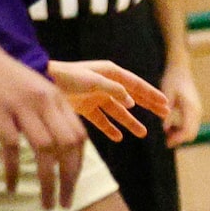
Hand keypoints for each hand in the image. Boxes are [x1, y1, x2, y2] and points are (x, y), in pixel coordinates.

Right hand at [0, 36, 87, 208]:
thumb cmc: (0, 75)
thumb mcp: (32, 89)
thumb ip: (46, 112)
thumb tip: (57, 147)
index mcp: (56, 97)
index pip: (78, 137)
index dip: (77, 165)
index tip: (71, 185)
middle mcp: (44, 102)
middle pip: (68, 146)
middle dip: (70, 179)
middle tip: (64, 203)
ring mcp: (22, 107)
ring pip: (46, 152)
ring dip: (49, 183)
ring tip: (46, 204)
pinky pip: (13, 149)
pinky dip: (15, 173)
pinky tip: (12, 188)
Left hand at [48, 58, 169, 141]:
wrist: (43, 83)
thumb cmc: (69, 77)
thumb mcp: (94, 80)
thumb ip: (114, 90)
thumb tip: (132, 101)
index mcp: (111, 73)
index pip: (136, 84)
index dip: (151, 94)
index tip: (166, 103)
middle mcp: (106, 84)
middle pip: (132, 96)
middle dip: (148, 106)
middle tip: (164, 115)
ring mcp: (96, 97)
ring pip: (119, 111)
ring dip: (130, 122)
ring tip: (143, 133)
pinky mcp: (85, 108)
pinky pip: (102, 120)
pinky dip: (110, 128)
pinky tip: (119, 137)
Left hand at [160, 53, 202, 147]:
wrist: (181, 68)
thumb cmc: (172, 79)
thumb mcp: (167, 94)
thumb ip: (167, 111)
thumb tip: (165, 129)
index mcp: (190, 107)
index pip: (187, 130)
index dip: (178, 139)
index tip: (166, 143)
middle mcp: (197, 111)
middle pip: (191, 133)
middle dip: (179, 140)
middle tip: (165, 142)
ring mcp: (197, 110)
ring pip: (192, 130)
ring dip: (180, 135)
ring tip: (166, 135)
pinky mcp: (195, 110)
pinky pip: (191, 125)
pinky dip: (182, 130)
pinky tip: (170, 128)